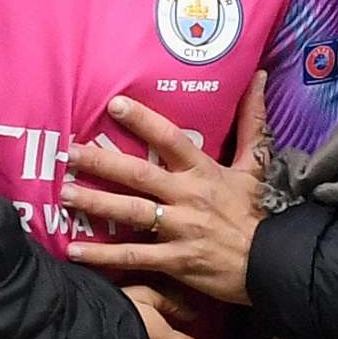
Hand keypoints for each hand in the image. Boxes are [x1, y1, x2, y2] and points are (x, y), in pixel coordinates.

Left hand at [64, 75, 269, 306]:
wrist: (274, 262)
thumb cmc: (258, 212)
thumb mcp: (254, 165)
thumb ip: (251, 121)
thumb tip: (257, 76)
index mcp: (204, 171)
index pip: (171, 139)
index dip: (143, 121)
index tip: (114, 104)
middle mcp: (188, 197)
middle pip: (140, 175)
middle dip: (103, 162)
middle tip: (70, 153)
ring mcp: (180, 229)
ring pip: (131, 213)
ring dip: (95, 203)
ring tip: (64, 194)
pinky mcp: (176, 261)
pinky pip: (135, 256)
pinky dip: (104, 256)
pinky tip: (75, 251)